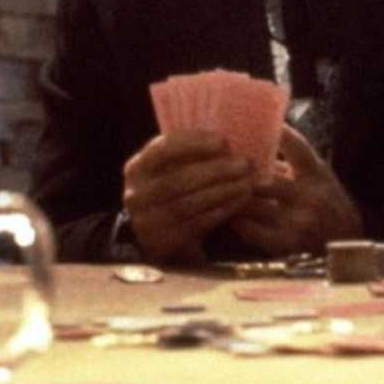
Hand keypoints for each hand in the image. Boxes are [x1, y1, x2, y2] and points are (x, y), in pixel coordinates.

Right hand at [122, 130, 254, 264]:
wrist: (156, 236)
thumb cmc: (173, 192)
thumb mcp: (170, 170)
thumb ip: (188, 156)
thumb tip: (226, 143)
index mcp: (136, 169)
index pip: (162, 150)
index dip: (193, 143)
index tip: (223, 141)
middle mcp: (136, 195)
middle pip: (177, 179)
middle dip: (215, 170)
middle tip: (244, 164)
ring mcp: (147, 221)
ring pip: (188, 204)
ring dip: (222, 192)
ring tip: (247, 183)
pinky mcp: (163, 242)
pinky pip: (196, 224)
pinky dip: (221, 210)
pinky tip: (239, 201)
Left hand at [228, 127, 362, 256]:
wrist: (346, 245)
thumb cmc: (327, 204)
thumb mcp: (318, 176)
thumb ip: (292, 160)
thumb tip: (257, 140)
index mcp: (316, 175)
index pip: (297, 147)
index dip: (276, 134)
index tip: (252, 123)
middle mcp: (309, 196)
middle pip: (266, 180)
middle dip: (240, 174)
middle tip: (216, 166)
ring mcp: (298, 222)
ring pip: (254, 205)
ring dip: (234, 197)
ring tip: (215, 190)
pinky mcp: (287, 244)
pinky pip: (252, 231)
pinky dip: (238, 223)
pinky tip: (230, 217)